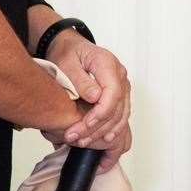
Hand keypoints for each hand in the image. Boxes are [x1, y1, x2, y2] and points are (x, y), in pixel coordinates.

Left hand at [44, 31, 132, 172]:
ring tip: (82, 142)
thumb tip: (95, 97)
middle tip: (74, 137)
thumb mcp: (67, 62)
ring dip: (103, 133)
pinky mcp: (119, 96)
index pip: (113, 93)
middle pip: (118, 108)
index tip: (84, 124)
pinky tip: (102, 142)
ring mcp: (122, 86)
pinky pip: (121, 116)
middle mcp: (120, 76)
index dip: (100, 113)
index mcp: (108, 64)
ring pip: (122, 116)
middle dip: (97, 128)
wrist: (70, 48)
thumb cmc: (68, 53)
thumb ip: (81, 80)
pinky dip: (112, 131)